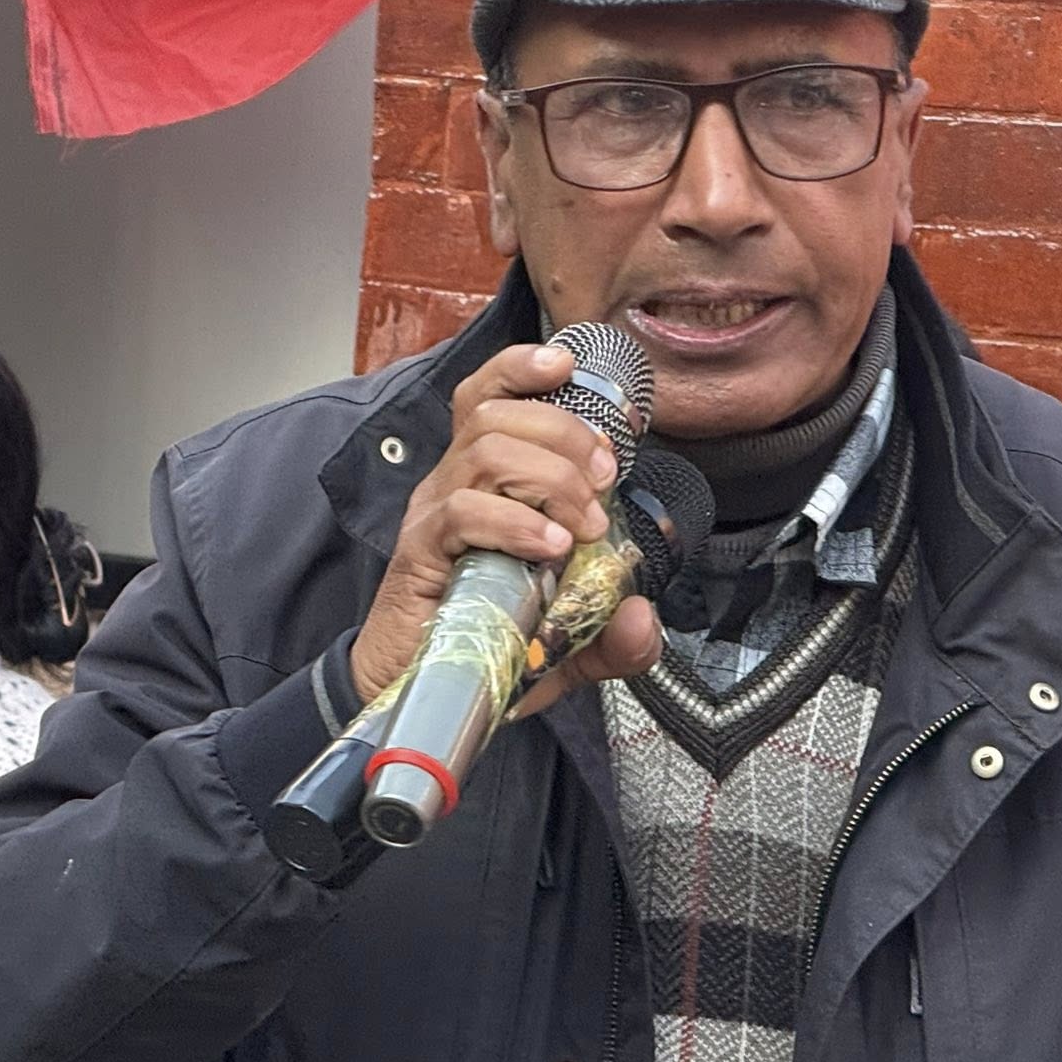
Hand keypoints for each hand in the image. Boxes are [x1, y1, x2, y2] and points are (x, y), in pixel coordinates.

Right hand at [351, 343, 662, 714]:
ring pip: (485, 450)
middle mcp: (452, 486)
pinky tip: (550, 548)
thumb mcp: (567, 641)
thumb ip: (612, 634)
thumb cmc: (484, 645)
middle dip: (564, 432)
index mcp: (481, 481)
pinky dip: (516, 521)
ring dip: (551, 477)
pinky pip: (463, 512)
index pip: (487, 397)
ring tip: (583, 525)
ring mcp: (433, 516)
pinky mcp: (419, 554)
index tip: (569, 365)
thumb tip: (643, 620)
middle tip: (605, 481)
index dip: (522, 369)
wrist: (418, 695)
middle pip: (496, 413)